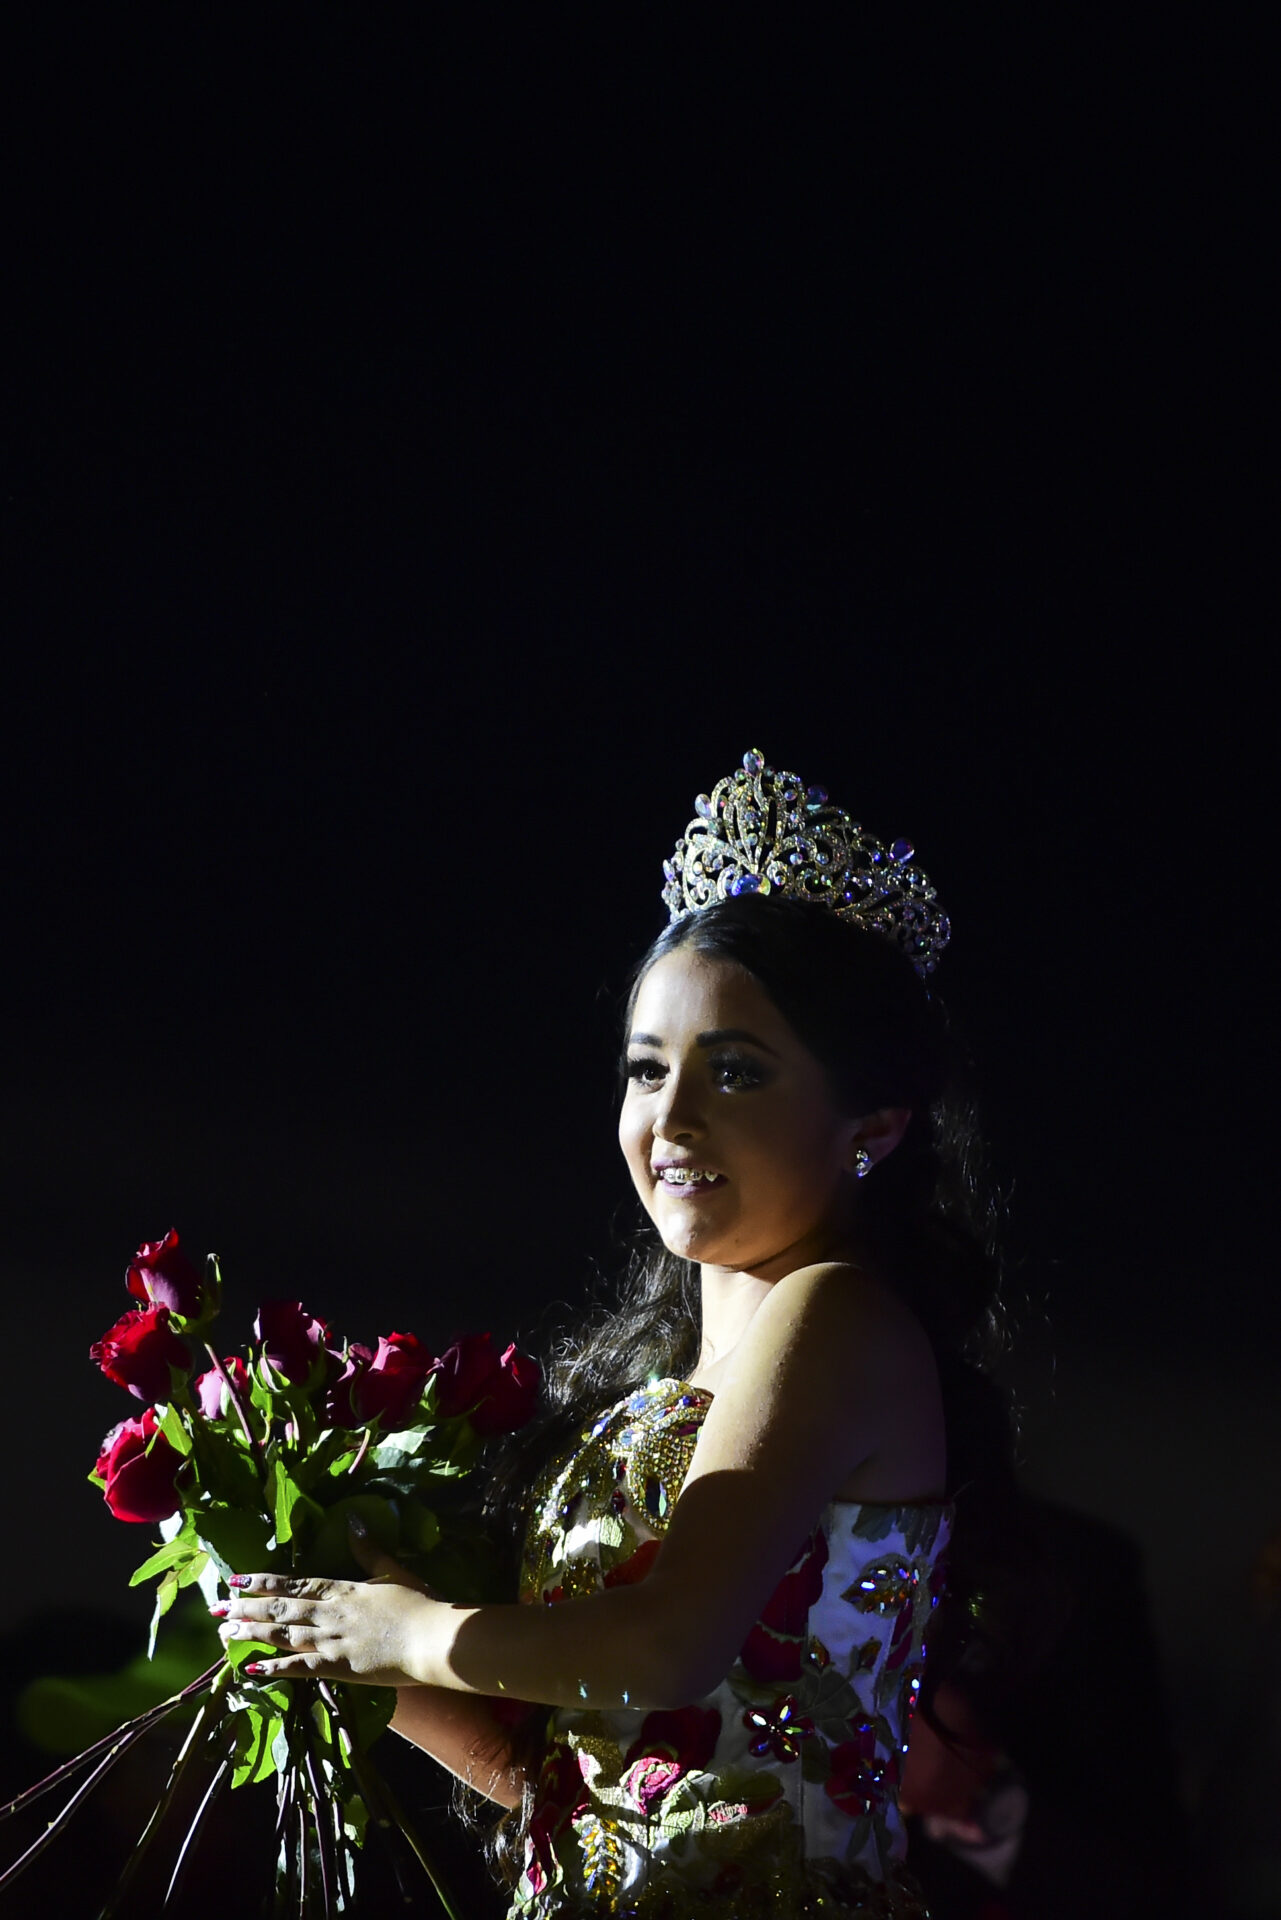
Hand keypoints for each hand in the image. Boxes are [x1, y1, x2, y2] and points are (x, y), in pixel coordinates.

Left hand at [215, 1521, 444, 1686]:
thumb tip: (353, 1520)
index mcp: (342, 1589)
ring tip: (225, 1632)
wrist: (432, 1638)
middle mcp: (329, 1613)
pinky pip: (299, 1669)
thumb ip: (368, 1549)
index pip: (294, 1584)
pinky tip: (252, 1670)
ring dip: (252, 1633)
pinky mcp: (338, 1668)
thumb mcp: (392, 1571)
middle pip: (280, 1609)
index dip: (263, 1583)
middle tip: (215, 1608)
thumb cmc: (418, 1603)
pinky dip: (274, 1669)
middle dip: (245, 1608)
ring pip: (282, 1635)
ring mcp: (331, 1642)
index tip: (236, 1581)